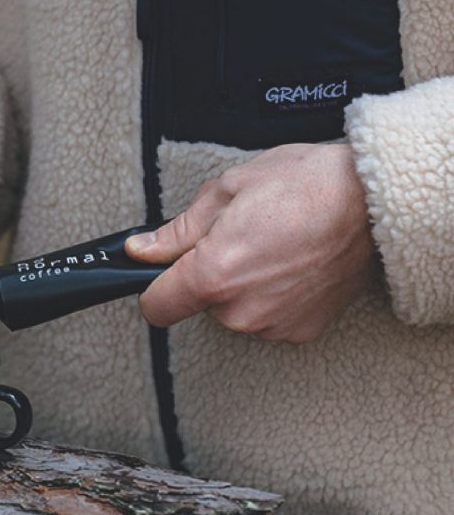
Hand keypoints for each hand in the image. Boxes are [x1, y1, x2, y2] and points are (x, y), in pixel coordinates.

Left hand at [125, 144, 374, 342]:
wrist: (373, 199)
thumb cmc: (303, 184)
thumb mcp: (226, 191)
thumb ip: (177, 231)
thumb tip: (142, 249)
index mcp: (212, 275)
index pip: (156, 307)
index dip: (153, 287)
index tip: (162, 273)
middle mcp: (241, 311)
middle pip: (199, 304)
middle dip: (209, 275)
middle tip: (239, 238)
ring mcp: (274, 325)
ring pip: (235, 311)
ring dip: (244, 286)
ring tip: (273, 246)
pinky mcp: (302, 330)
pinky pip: (268, 317)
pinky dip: (273, 295)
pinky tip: (292, 264)